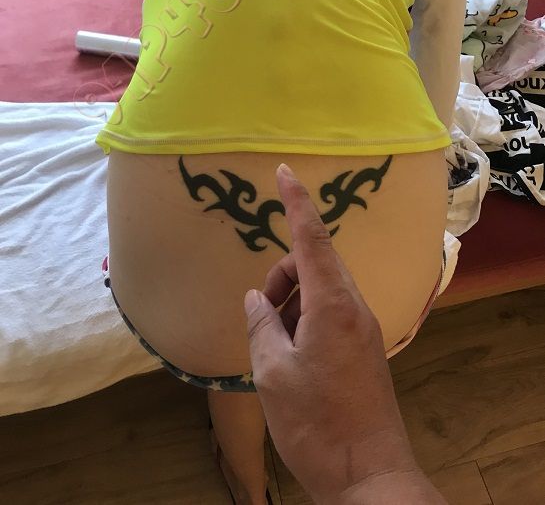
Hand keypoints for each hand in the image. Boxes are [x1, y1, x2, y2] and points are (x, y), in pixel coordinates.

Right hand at [244, 163, 441, 503]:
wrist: (369, 476)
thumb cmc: (317, 424)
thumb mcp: (272, 373)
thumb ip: (261, 326)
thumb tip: (256, 300)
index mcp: (332, 305)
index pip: (312, 239)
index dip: (297, 203)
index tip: (285, 172)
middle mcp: (353, 309)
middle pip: (313, 266)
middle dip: (282, 277)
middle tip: (262, 316)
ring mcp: (362, 329)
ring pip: (320, 291)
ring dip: (291, 304)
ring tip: (274, 347)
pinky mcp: (363, 349)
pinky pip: (330, 314)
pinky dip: (304, 321)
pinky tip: (290, 358)